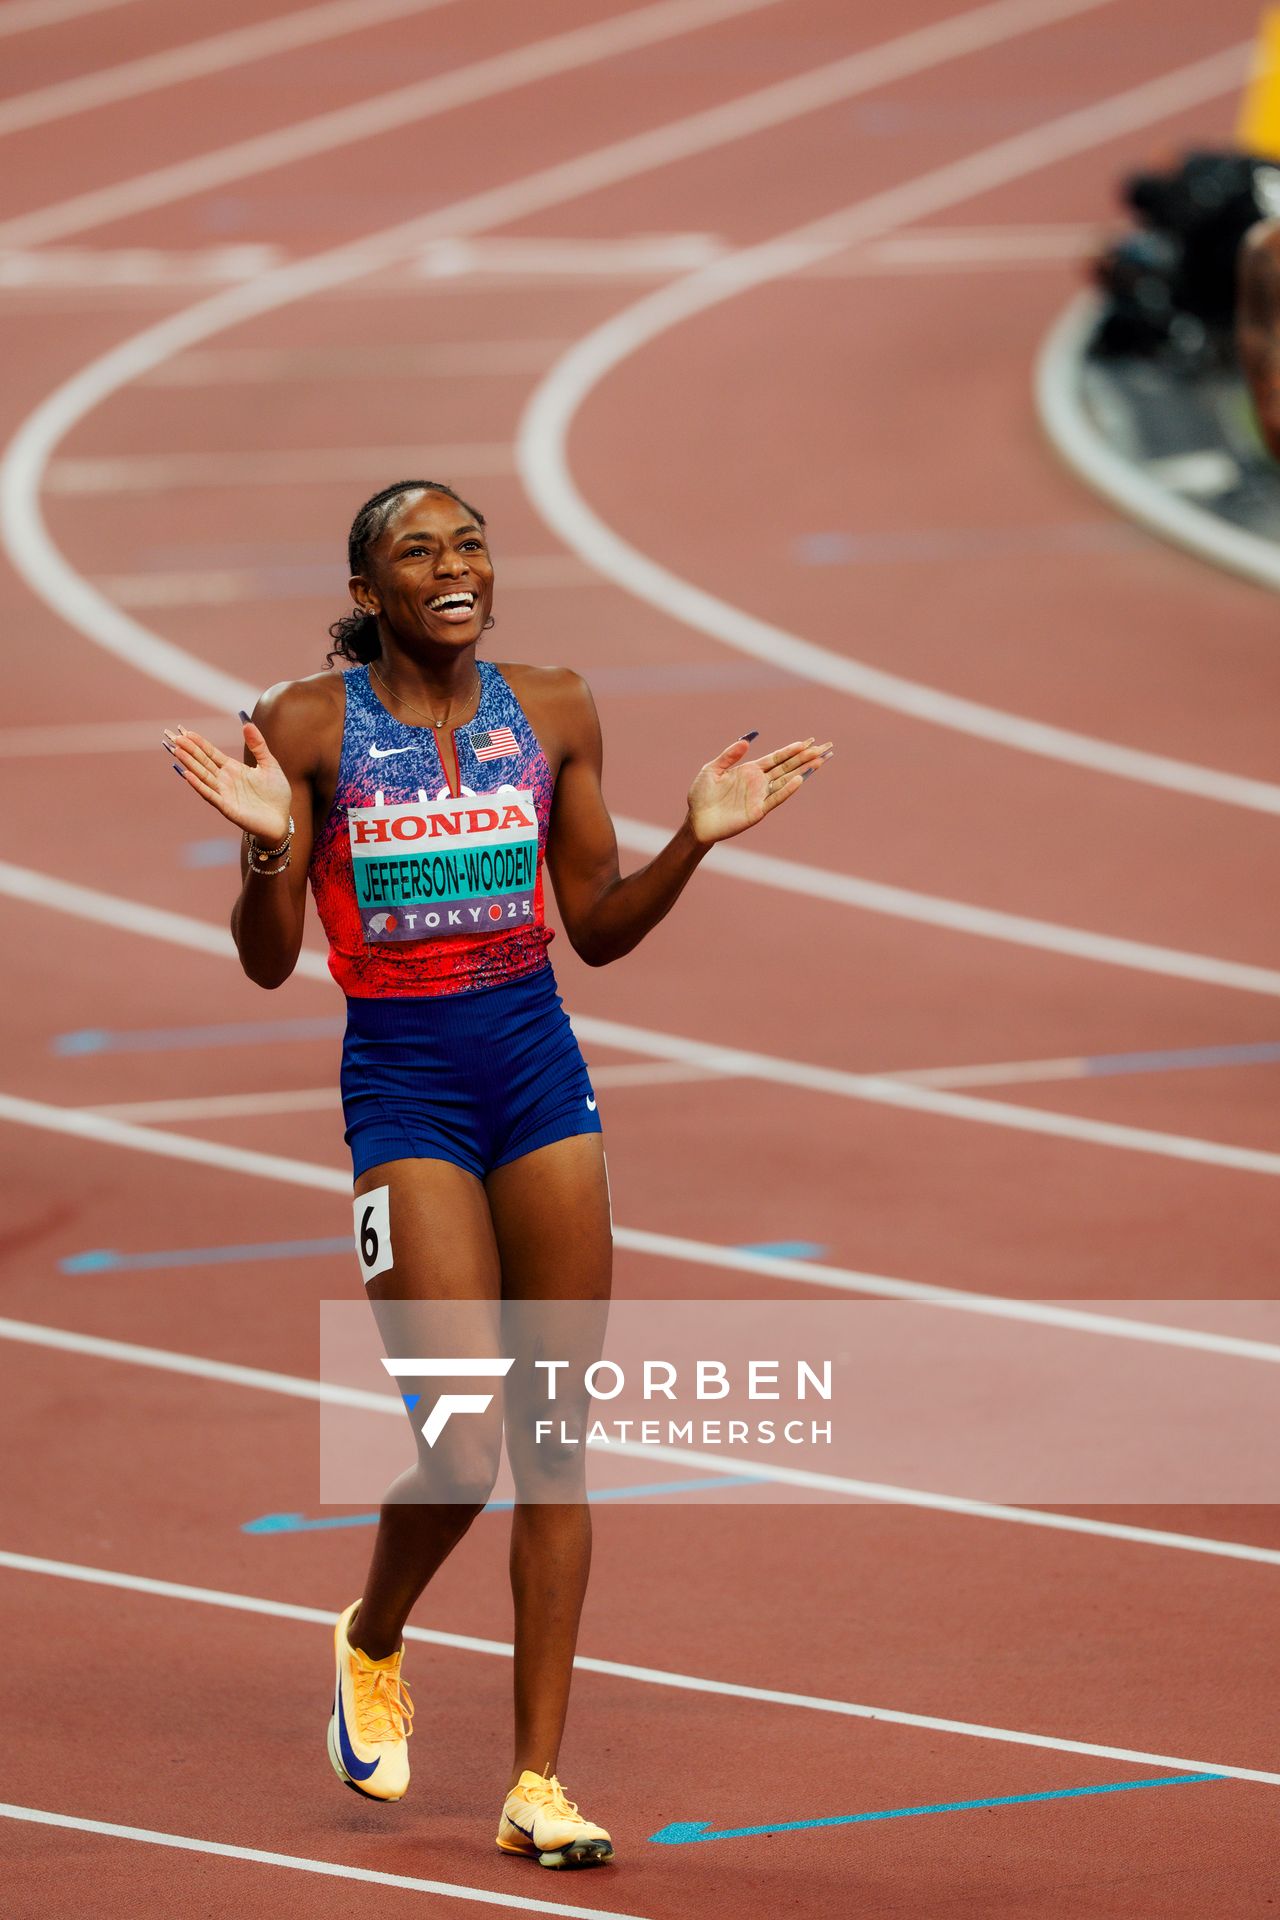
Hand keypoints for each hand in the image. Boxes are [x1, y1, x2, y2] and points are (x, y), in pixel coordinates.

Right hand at [164, 717, 291, 842]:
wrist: (282, 820)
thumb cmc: (276, 794)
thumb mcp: (269, 764)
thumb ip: (258, 745)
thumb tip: (247, 723)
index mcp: (233, 769)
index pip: (212, 753)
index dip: (200, 743)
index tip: (187, 732)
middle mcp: (225, 780)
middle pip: (203, 762)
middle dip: (190, 750)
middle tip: (176, 738)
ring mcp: (224, 794)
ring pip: (203, 776)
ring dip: (190, 764)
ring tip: (177, 751)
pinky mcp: (227, 807)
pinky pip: (210, 795)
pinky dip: (198, 785)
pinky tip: (188, 775)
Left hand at [687, 732, 831, 846]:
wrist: (696, 821)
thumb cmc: (701, 796)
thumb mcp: (712, 770)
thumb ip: (729, 755)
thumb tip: (747, 740)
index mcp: (750, 770)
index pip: (776, 758)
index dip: (792, 749)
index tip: (808, 741)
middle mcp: (759, 782)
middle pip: (787, 766)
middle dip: (805, 757)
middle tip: (825, 748)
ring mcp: (760, 796)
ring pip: (786, 780)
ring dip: (803, 771)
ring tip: (820, 761)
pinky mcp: (757, 811)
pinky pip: (775, 798)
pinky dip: (787, 789)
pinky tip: (799, 779)